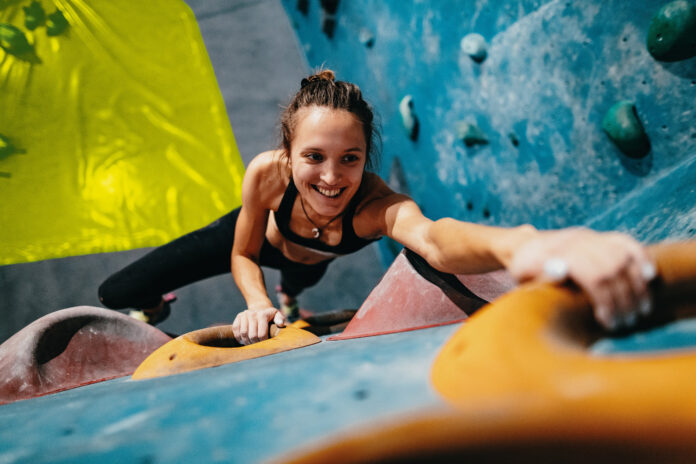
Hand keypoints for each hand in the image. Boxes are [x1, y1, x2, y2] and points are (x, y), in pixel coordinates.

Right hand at [231, 307, 286, 344]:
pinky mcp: (238, 317)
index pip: (261, 334)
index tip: (264, 345)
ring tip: (250, 344)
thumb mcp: (277, 315)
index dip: (262, 342)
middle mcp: (252, 314)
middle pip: (252, 335)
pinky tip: (243, 340)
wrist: (259, 308)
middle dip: (254, 343)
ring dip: (246, 341)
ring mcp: (244, 315)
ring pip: (243, 334)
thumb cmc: (270, 315)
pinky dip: (238, 337)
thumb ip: (280, 319)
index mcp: (263, 315)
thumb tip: (280, 324)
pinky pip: (236, 330)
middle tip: (257, 346)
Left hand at [509, 228, 655, 330]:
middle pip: (609, 270)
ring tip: (639, 311)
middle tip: (624, 323)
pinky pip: (627, 243)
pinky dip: (641, 258)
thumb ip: (539, 279)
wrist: (528, 246)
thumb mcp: (523, 277)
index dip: (603, 300)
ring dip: (635, 286)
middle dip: (621, 300)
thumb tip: (557, 274)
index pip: (590, 275)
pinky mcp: (601, 237)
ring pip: (622, 258)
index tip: (606, 322)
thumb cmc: (526, 270)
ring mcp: (590, 238)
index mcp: (555, 253)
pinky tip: (650, 277)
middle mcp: (575, 242)